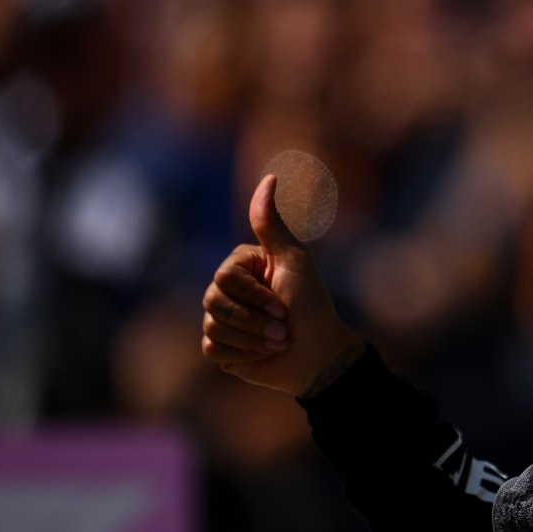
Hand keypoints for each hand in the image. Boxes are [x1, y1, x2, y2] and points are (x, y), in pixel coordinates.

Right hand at [201, 174, 363, 396]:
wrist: (320, 354)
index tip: (285, 304)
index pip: (224, 277)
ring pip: (213, 326)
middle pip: (213, 301)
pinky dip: (242, 353)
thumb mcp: (295, 261)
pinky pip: (212, 349)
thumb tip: (269, 177)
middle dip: (254, 319)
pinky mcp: (221, 348)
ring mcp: (221, 319)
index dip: (254, 295)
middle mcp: (227, 290)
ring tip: (278, 340)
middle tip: (284, 327)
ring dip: (253, 338)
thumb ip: (272, 224)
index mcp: (241, 266)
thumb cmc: (312, 305)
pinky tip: (262, 353)